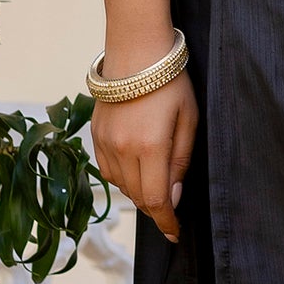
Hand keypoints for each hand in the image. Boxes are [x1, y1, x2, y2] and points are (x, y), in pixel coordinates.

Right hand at [89, 72, 198, 244]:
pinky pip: (106, 169)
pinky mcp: (95, 134)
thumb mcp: (188, 119)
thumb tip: (173, 196)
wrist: (136, 50)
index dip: (166, 221)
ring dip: (138, 192)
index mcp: (150, 147)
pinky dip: (122, 177)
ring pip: (120, 185)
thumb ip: (181, 161)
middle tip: (170, 211)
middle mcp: (123, 148)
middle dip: (155, 208)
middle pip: (137, 196)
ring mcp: (105, 142)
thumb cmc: (170, 81)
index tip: (174, 233)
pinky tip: (136, 169)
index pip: (155, 200)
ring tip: (156, 186)